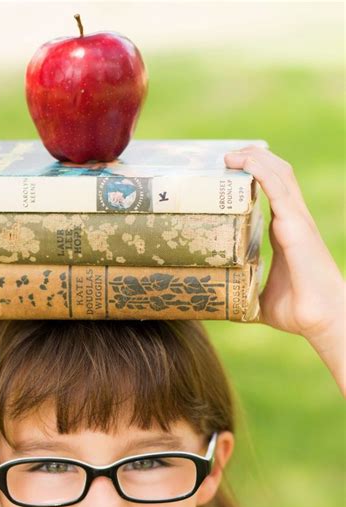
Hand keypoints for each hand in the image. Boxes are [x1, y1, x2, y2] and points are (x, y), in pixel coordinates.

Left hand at [224, 146, 344, 393]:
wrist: (321, 319)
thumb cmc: (296, 311)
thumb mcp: (258, 298)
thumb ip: (242, 293)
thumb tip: (216, 304)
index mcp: (284, 230)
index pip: (271, 190)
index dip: (253, 174)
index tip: (227, 170)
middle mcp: (292, 219)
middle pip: (275, 174)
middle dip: (251, 159)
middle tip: (224, 157)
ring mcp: (296, 219)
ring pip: (279, 173)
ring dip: (253, 158)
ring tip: (229, 155)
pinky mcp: (297, 225)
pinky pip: (279, 188)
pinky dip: (260, 170)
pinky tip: (244, 162)